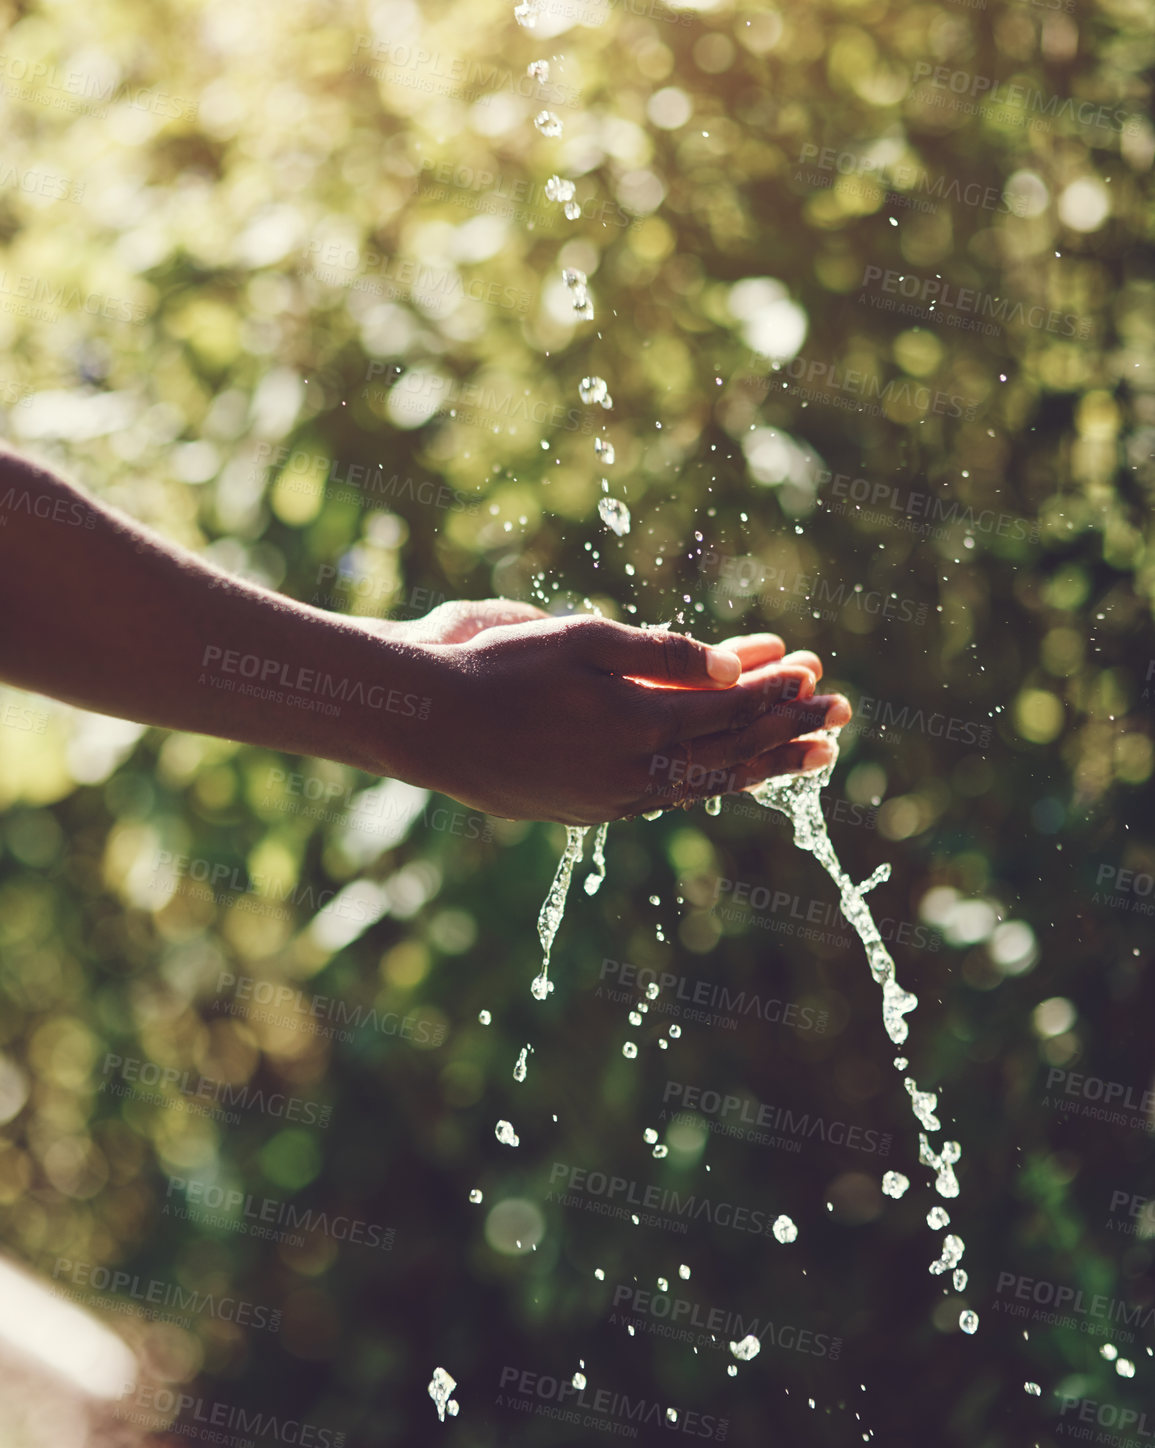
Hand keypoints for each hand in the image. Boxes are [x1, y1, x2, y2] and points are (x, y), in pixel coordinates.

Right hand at [394, 613, 848, 824]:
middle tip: (841, 717)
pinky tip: (729, 768)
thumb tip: (734, 667)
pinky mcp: (587, 811)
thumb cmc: (495, 665)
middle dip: (789, 732)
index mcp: (635, 723)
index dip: (776, 692)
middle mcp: (632, 772)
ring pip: (705, 783)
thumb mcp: (581, 637)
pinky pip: (666, 795)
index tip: (815, 676)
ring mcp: (611, 799)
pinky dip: (708, 778)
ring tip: (811, 753)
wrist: (422, 722)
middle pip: (731, 754)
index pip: (729, 710)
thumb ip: (662, 654)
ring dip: (762, 764)